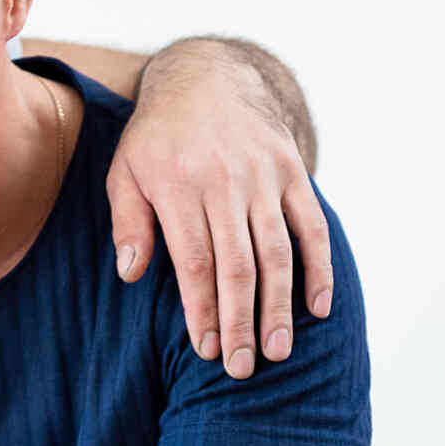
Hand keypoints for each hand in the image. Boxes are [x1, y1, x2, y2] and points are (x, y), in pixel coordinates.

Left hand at [105, 41, 332, 379]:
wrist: (206, 76)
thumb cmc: (157, 137)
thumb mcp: (125, 171)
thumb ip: (128, 222)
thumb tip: (131, 274)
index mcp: (178, 186)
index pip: (194, 261)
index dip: (202, 309)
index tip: (205, 349)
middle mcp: (224, 182)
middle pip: (237, 265)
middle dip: (239, 321)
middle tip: (240, 368)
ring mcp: (264, 177)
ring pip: (277, 252)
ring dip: (279, 306)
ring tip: (277, 352)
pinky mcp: (292, 171)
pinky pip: (311, 226)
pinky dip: (318, 268)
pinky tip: (317, 308)